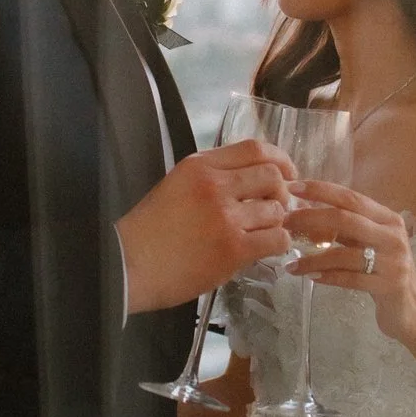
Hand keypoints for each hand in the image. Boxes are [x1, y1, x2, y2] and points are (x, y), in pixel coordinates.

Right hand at [117, 140, 295, 313]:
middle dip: (282, 192)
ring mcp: (226, 217)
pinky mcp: (233, 248)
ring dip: (278, 222)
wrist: (128, 267)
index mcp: (199, 166)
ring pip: (277, 210)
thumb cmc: (148, 232)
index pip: (254, 149)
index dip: (280, 159)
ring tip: (266, 233)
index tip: (287, 172)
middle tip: (276, 208)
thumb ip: (209, 178)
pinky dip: (279, 243)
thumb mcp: (175, 186)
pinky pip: (276, 239)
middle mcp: (215, 185)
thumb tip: (248, 182)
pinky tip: (267, 249)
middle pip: (272, 176)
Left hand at [284, 180, 415, 347]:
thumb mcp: (369, 243)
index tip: (293, 187)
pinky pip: (350, 278)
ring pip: (344, 254)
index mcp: (388, 219)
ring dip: (313, 259)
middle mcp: (393, 235)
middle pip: (346, 219)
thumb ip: (347, 228)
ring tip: (291, 264)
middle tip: (285, 223)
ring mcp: (393, 261)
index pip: (351, 197)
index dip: (321, 191)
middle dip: (311, 218)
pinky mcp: (389, 285)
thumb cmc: (384, 271)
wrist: (412, 309)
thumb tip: (305, 212)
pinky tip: (311, 277)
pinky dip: (327, 277)